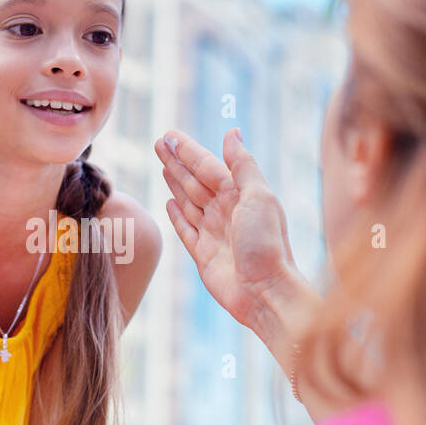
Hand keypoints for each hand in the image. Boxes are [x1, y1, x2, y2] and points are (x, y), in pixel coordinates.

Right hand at [155, 128, 303, 334]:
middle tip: (158, 142)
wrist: (265, 292)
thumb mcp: (259, 197)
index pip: (208, 166)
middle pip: (195, 180)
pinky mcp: (203, 255)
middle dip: (177, 162)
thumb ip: (242, 165)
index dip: (188, 150)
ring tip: (163, 166)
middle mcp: (225, 211)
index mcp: (239, 195)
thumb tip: (232, 132)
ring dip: (175, 183)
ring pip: (188, 201)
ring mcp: (213, 233)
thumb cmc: (267, 244)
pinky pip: (186, 230)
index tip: (170, 135)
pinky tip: (169, 203)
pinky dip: (176, 216)